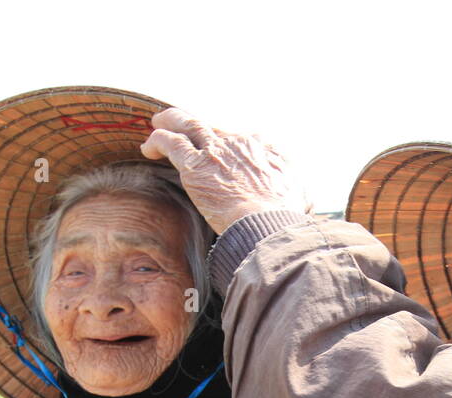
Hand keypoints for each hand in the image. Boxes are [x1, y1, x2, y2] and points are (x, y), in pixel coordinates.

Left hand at [141, 108, 310, 233]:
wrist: (267, 223)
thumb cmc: (284, 216)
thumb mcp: (301, 196)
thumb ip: (297, 192)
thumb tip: (303, 202)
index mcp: (262, 148)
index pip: (241, 139)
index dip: (229, 146)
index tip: (222, 156)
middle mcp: (237, 142)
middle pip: (210, 126)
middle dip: (195, 126)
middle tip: (183, 128)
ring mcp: (214, 151)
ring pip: (186, 123)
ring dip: (170, 121)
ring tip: (158, 123)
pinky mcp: (194, 166)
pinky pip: (169, 142)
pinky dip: (157, 141)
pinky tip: (148, 148)